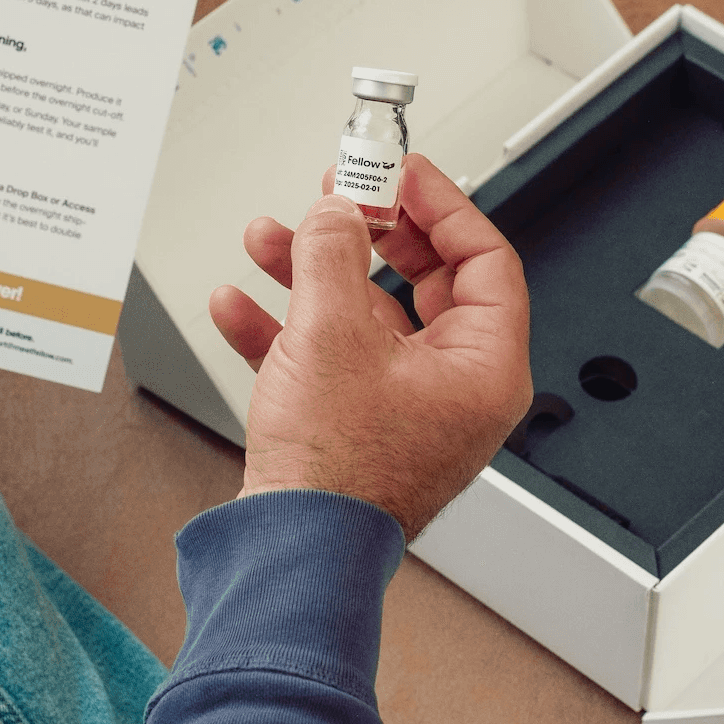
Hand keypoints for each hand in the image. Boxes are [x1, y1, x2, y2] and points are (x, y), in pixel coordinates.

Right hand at [208, 155, 531, 539]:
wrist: (292, 551)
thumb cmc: (337, 474)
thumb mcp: (331, 333)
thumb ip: (333, 253)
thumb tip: (335, 212)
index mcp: (483, 367)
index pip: (484, 258)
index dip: (440, 205)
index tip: (402, 172)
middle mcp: (454, 388)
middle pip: (420, 281)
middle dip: (364, 235)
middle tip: (336, 197)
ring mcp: (405, 408)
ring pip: (363, 315)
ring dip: (311, 273)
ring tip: (268, 240)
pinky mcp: (356, 425)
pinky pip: (328, 358)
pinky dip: (285, 326)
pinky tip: (238, 305)